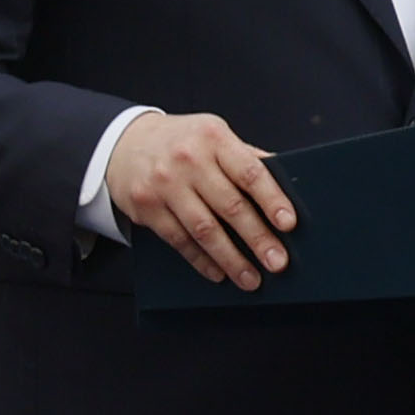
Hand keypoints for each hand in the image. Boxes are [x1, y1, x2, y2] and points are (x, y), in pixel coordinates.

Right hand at [113, 113, 299, 287]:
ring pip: (203, 229)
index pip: (250, 172)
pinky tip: (218, 272)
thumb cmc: (183, 142)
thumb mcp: (215, 136)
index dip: (272, 200)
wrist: (125, 144)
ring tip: (251, 278)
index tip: (289, 224)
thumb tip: (287, 182)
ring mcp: (165, 184)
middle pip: (230, 206)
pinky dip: (201, 260)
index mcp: (215, 138)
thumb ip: (247, 158)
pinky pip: (179, 240)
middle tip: (278, 262)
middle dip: (257, 238)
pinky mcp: (146, 207)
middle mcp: (189, 160)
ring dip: (231, 258)